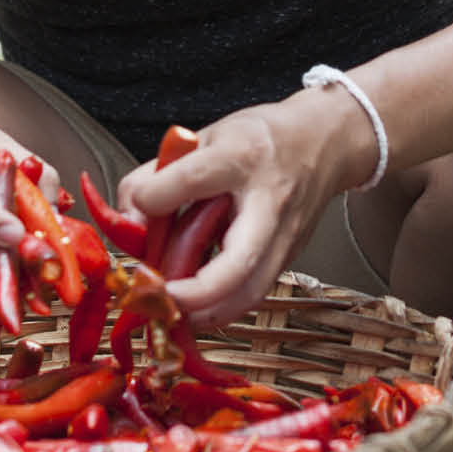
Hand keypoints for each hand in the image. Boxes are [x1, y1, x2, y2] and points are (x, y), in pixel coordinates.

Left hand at [117, 87, 373, 326]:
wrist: (324, 142)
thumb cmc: (260, 138)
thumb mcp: (205, 138)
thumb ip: (160, 174)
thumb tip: (128, 217)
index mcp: (242, 157)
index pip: (194, 180)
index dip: (156, 197)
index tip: (134, 212)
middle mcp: (269, 201)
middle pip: (237, 262)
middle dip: (193, 293)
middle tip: (157, 297)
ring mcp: (285, 235)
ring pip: (250, 292)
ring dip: (205, 312)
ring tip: (171, 311)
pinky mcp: (290, 257)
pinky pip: (253, 292)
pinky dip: (220, 306)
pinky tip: (195, 303)